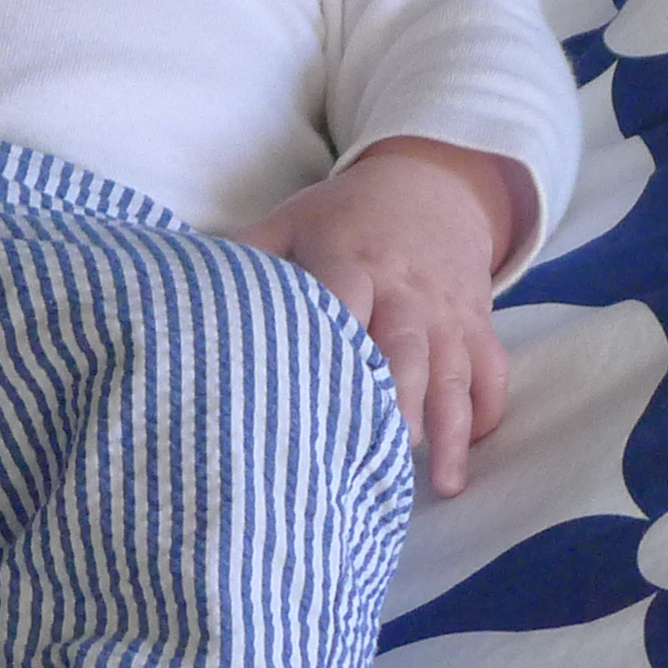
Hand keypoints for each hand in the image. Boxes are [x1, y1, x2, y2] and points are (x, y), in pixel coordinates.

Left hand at [229, 137, 525, 497]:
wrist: (433, 185)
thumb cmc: (345, 218)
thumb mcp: (291, 220)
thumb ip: (244, 257)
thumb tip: (175, 297)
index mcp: (348, 258)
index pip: (342, 292)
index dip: (334, 331)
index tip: (317, 384)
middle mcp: (403, 289)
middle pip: (405, 344)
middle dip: (399, 398)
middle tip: (385, 453)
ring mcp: (446, 312)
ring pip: (454, 369)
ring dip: (450, 425)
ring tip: (442, 482)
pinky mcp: (477, 326)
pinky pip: (492, 372)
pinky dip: (486, 412)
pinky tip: (472, 452)